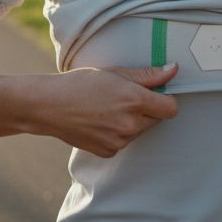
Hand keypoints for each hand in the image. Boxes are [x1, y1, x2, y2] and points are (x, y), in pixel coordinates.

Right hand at [27, 63, 178, 157]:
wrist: (48, 106)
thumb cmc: (79, 84)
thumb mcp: (115, 73)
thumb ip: (147, 75)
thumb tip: (172, 70)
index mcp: (135, 101)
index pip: (171, 108)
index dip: (165, 99)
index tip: (154, 94)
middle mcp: (130, 125)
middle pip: (156, 120)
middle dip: (147, 110)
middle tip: (123, 98)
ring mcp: (119, 141)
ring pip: (139, 131)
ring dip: (131, 122)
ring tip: (107, 108)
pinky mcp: (108, 151)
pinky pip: (123, 142)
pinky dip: (117, 134)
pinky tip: (100, 122)